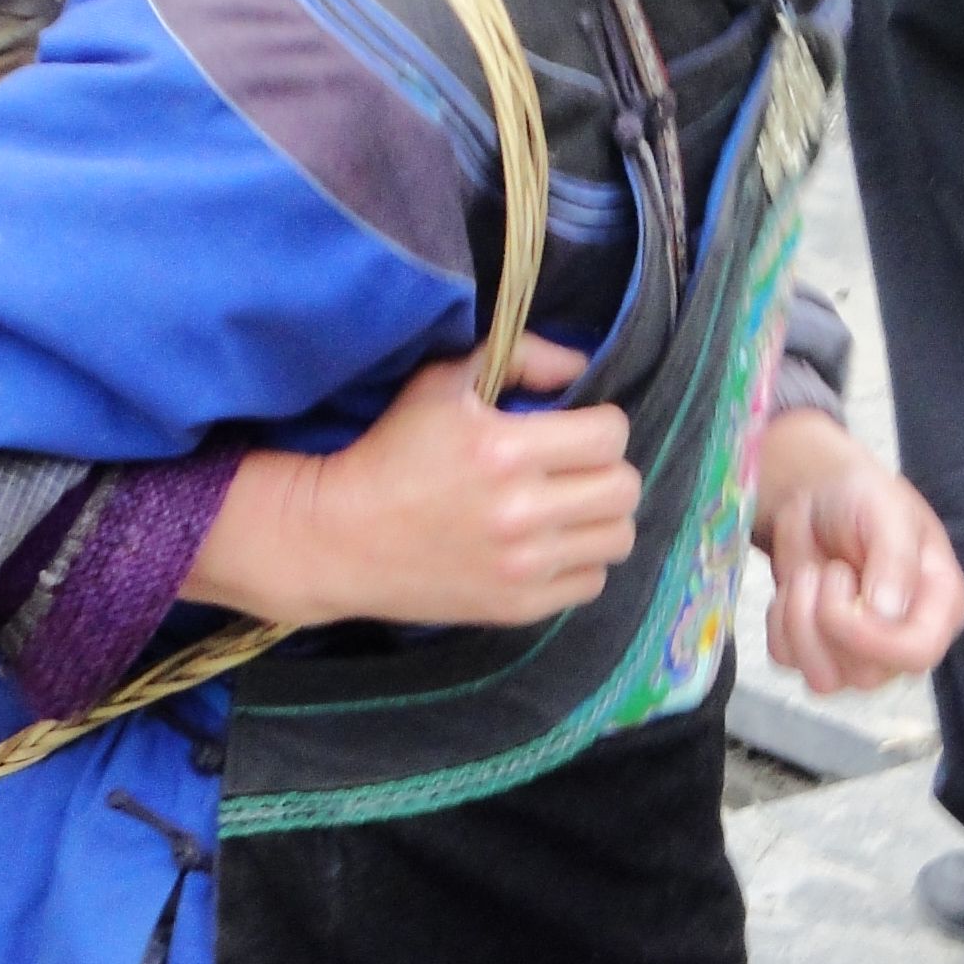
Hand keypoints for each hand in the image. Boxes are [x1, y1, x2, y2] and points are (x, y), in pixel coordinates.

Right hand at [184, 335, 638, 629]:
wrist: (339, 539)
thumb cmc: (390, 452)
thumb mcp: (443, 382)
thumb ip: (520, 357)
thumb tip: (581, 366)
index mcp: (504, 450)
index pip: (610, 435)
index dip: (599, 424)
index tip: (574, 428)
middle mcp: (520, 512)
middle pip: (625, 488)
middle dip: (606, 469)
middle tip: (574, 468)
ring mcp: (521, 566)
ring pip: (618, 538)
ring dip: (600, 517)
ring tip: (568, 508)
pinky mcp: (517, 607)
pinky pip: (591, 582)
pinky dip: (579, 561)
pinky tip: (547, 546)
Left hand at [755, 419, 963, 691]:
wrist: (817, 497)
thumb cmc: (864, 499)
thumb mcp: (888, 512)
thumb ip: (895, 560)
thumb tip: (887, 613)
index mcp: (938, 607)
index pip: (919, 652)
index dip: (875, 640)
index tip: (841, 599)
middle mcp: (902, 640)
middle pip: (865, 674)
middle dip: (829, 618)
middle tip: (830, 568)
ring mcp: (858, 655)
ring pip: (822, 679)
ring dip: (800, 621)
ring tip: (811, 574)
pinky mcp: (815, 653)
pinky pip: (787, 661)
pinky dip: (779, 623)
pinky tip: (795, 589)